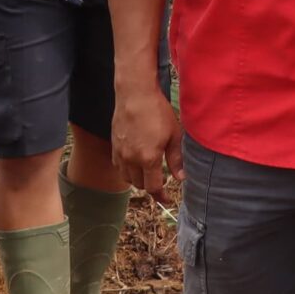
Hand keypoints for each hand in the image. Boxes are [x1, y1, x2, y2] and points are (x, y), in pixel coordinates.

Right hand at [111, 81, 181, 199]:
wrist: (135, 94)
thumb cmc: (157, 111)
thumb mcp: (174, 134)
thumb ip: (176, 159)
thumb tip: (181, 178)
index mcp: (148, 158)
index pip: (153, 187)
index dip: (161, 196)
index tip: (167, 199)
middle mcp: (131, 159)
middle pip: (139, 185)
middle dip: (151, 186)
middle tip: (161, 181)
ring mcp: (120, 153)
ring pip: (127, 178)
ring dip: (138, 180)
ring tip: (148, 173)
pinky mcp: (113, 146)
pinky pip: (118, 167)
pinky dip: (127, 170)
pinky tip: (135, 163)